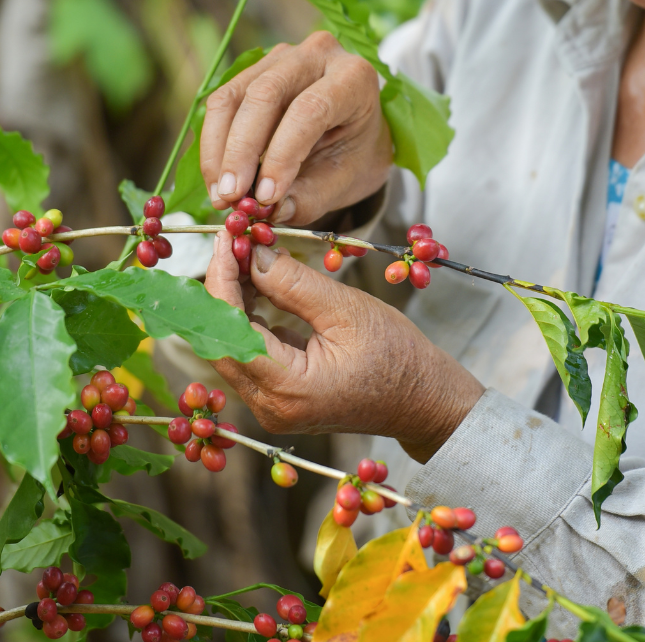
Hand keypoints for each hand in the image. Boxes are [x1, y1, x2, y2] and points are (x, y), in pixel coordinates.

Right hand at [200, 31, 392, 224]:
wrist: (358, 126)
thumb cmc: (357, 151)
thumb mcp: (349, 178)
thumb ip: (314, 196)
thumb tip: (273, 213)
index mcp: (354, 77)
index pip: (310, 109)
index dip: (283, 154)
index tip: (265, 196)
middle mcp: (317, 54)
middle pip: (264, 94)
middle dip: (241, 151)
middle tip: (231, 197)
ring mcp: (281, 56)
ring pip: (233, 96)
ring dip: (219, 149)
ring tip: (221, 193)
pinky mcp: (254, 69)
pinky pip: (222, 102)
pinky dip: (214, 143)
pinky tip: (218, 177)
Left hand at [205, 232, 484, 461]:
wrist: (424, 400)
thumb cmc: (397, 356)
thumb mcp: (347, 309)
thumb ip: (294, 283)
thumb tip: (253, 254)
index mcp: (287, 388)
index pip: (230, 328)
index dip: (221, 278)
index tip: (227, 238)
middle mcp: (269, 405)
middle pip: (220, 340)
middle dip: (222, 286)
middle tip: (234, 241)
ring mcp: (271, 406)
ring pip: (230, 346)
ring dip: (231, 300)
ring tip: (245, 256)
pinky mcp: (278, 399)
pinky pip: (248, 354)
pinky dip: (246, 317)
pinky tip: (255, 285)